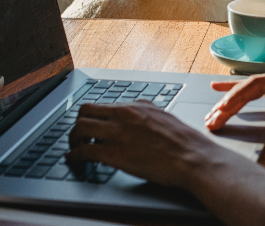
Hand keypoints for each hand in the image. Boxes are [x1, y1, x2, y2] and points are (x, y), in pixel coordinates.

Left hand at [66, 101, 222, 187]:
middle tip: (79, 136)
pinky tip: (74, 160)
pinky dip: (74, 156)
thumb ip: (146, 113)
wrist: (192, 156)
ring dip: (73, 139)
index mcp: (137, 106)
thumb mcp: (164, 117)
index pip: (103, 104)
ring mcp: (118, 133)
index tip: (90, 125)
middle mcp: (124, 115)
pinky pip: (84, 151)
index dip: (93, 117)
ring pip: (80, 128)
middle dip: (78, 124)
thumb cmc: (183, 141)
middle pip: (85, 111)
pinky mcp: (114, 153)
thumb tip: (137, 115)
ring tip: (75, 148)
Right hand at [205, 62, 264, 130]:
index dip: (237, 97)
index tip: (223, 111)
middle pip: (248, 86)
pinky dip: (236, 87)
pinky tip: (218, 88)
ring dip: (229, 101)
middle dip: (227, 103)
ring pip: (248, 88)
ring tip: (211, 115)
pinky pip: (254, 86)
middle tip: (211, 121)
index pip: (257, 85)